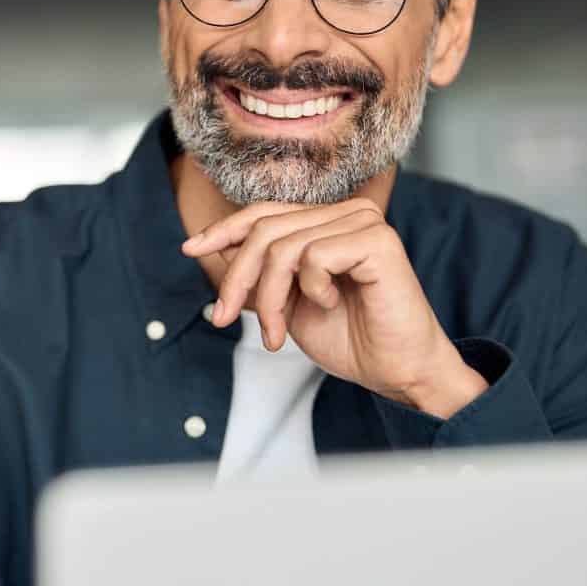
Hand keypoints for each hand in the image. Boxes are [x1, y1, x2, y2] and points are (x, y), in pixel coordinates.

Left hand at [182, 199, 486, 418]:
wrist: (396, 372)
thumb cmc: (351, 339)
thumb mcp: (286, 302)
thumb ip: (259, 272)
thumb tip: (214, 245)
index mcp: (327, 222)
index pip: (264, 213)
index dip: (223, 230)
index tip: (190, 249)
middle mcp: (347, 212)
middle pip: (265, 230)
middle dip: (238, 278)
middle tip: (226, 319)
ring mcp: (364, 221)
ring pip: (283, 246)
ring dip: (270, 298)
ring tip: (279, 332)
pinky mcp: (378, 239)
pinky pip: (314, 256)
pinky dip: (312, 289)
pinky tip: (333, 303)